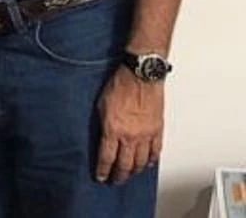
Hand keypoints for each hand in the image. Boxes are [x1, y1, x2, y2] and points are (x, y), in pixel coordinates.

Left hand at [95, 65, 164, 183]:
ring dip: (134, 171)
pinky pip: (155, 151)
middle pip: (125, 164)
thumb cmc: (119, 85)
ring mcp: (145, 135)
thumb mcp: (101, 105)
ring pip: (141, 161)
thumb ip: (103, 124)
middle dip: (119, 175)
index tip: (101, 177)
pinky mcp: (157, 130)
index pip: (107, 157)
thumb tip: (102, 135)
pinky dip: (151, 160)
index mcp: (113, 130)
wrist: (140, 76)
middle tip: (116, 180)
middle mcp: (130, 136)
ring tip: (129, 175)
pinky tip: (148, 164)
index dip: (103, 170)